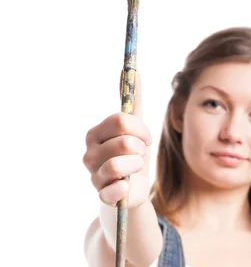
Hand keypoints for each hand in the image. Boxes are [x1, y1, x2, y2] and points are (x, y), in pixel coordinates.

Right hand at [82, 71, 151, 208]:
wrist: (133, 190)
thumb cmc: (133, 155)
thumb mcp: (136, 128)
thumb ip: (133, 101)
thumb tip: (132, 70)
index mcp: (95, 133)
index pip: (121, 121)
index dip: (141, 130)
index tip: (144, 138)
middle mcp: (89, 153)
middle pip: (123, 142)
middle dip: (140, 149)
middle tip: (139, 155)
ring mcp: (93, 175)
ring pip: (118, 165)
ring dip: (136, 166)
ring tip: (134, 169)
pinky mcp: (101, 196)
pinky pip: (114, 190)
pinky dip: (125, 188)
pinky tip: (126, 186)